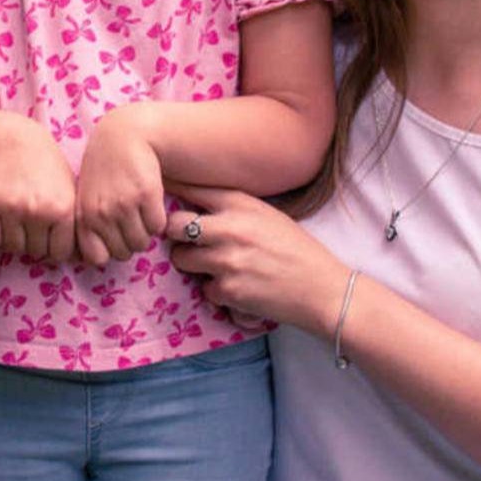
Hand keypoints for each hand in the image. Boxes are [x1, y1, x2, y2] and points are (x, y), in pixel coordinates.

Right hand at [0, 125, 76, 260]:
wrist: (16, 141)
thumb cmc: (48, 169)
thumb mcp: (69, 192)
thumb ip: (75, 225)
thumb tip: (86, 260)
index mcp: (64, 209)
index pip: (59, 254)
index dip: (53, 247)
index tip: (50, 235)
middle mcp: (39, 210)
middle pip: (35, 252)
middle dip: (33, 242)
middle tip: (31, 224)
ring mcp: (12, 207)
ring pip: (12, 246)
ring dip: (14, 239)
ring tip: (18, 220)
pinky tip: (2, 218)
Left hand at [74, 106, 166, 265]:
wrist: (124, 136)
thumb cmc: (104, 170)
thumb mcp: (86, 196)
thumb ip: (88, 225)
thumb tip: (100, 258)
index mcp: (83, 216)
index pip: (97, 258)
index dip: (108, 252)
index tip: (112, 240)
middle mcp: (101, 213)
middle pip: (124, 253)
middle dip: (129, 242)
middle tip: (131, 223)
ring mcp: (124, 204)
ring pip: (142, 242)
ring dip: (145, 232)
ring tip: (140, 213)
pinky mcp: (147, 195)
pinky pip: (158, 226)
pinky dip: (158, 220)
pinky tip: (151, 203)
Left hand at [164, 191, 347, 334]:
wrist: (323, 289)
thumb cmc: (297, 250)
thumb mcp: (267, 215)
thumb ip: (233, 209)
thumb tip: (195, 205)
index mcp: (240, 204)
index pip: (191, 188)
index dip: (171, 189)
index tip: (157, 189)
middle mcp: (229, 228)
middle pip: (173, 225)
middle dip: (176, 235)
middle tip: (189, 242)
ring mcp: (226, 260)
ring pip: (181, 259)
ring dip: (192, 265)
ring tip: (217, 267)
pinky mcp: (227, 289)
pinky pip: (204, 289)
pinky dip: (217, 292)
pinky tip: (240, 289)